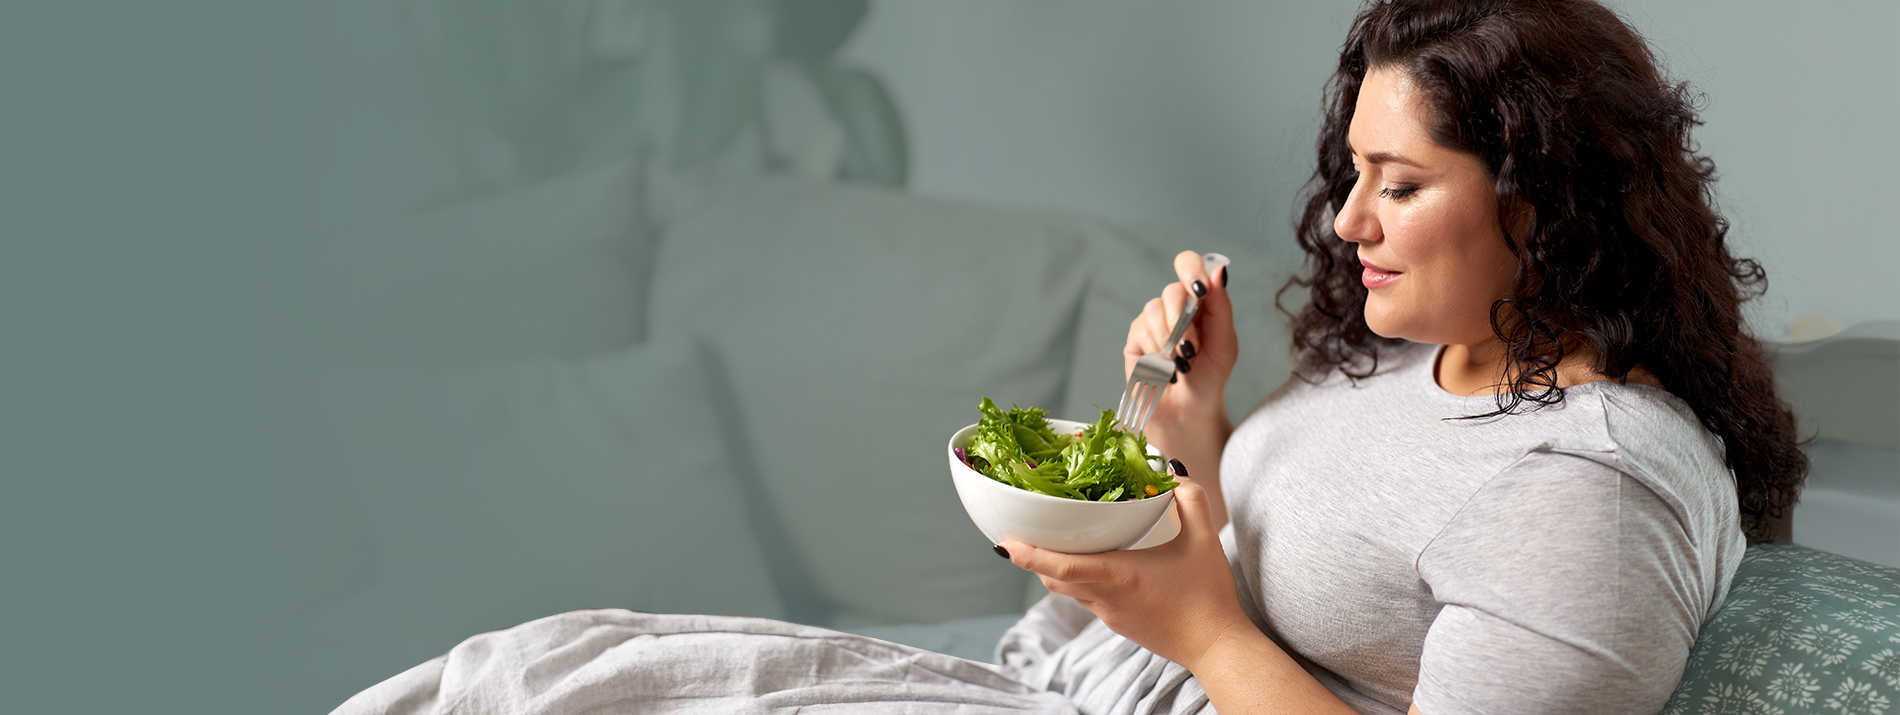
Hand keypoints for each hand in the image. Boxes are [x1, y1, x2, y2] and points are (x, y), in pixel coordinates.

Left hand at [1000, 477, 1252, 670]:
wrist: (1217, 647)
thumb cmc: (1210, 595)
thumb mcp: (1205, 539)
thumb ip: (1190, 498)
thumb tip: (1174, 472)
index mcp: (1120, 575)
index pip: (1061, 567)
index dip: (1027, 555)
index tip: (1004, 542)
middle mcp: (1106, 597)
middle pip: (1052, 579)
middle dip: (1031, 558)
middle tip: (1017, 535)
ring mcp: (1109, 614)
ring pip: (1067, 591)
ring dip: (1052, 570)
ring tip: (1046, 545)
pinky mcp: (1118, 624)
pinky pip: (1086, 599)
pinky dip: (1076, 581)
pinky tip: (1089, 565)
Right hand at [1125, 251, 1236, 434]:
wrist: (1188, 411)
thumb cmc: (1209, 377)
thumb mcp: (1224, 343)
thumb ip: (1221, 306)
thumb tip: (1219, 270)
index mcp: (1199, 300)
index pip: (1189, 265)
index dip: (1191, 269)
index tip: (1200, 290)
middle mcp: (1174, 305)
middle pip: (1172, 290)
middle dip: (1184, 323)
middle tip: (1191, 351)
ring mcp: (1152, 319)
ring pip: (1155, 311)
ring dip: (1170, 342)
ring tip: (1180, 366)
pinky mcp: (1135, 338)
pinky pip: (1141, 331)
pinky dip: (1156, 353)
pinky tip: (1165, 369)